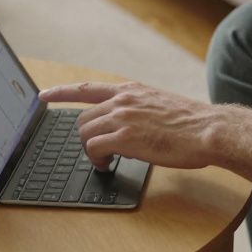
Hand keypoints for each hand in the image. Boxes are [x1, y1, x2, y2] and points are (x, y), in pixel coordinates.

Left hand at [38, 81, 231, 170]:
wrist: (207, 129)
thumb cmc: (190, 123)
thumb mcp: (159, 103)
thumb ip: (138, 108)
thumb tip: (128, 124)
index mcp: (130, 90)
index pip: (86, 88)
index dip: (61, 92)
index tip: (43, 95)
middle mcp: (122, 99)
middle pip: (82, 118)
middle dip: (86, 137)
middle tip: (100, 151)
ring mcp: (122, 117)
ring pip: (85, 134)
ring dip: (92, 150)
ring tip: (107, 159)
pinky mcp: (125, 137)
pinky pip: (94, 148)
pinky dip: (97, 159)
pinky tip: (109, 164)